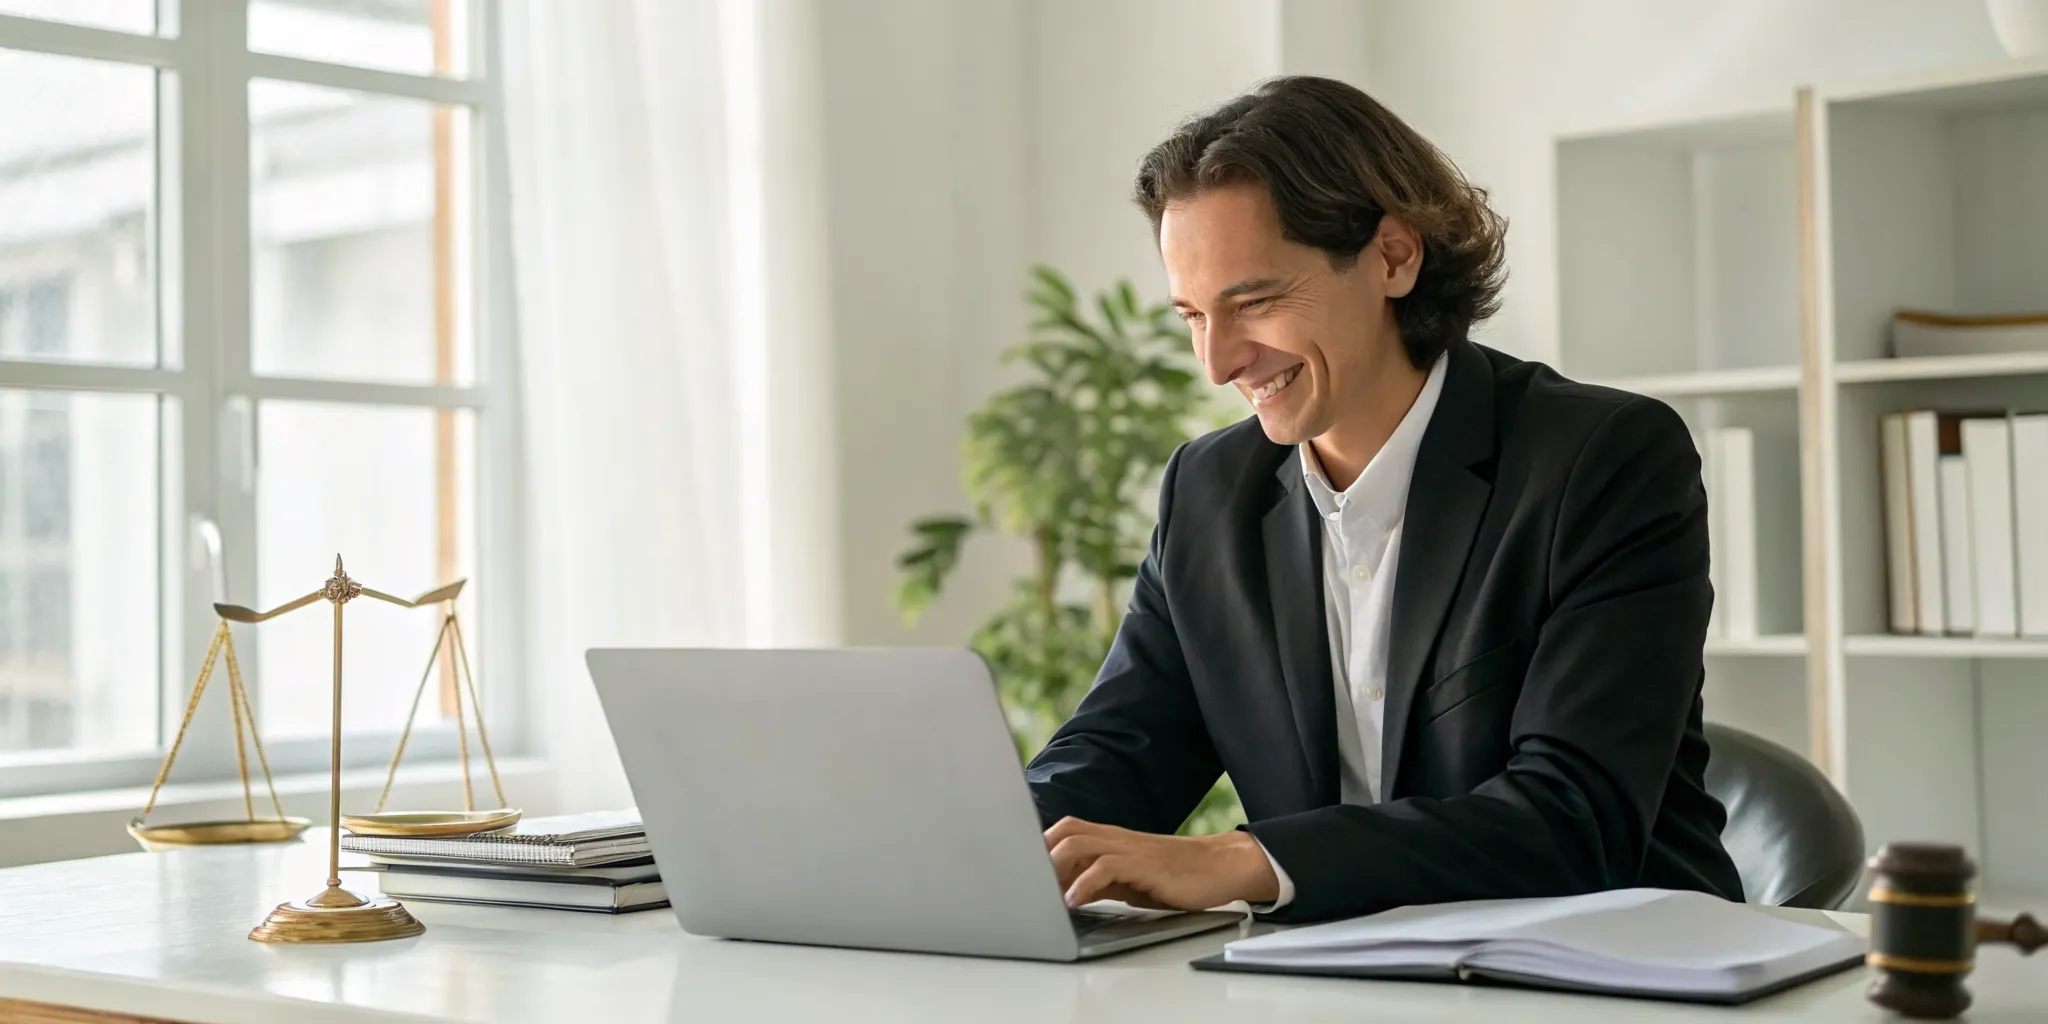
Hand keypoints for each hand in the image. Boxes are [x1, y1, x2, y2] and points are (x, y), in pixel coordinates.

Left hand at [1045, 817, 1278, 909]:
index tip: (1023, 873)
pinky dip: (1083, 884)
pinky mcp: (1143, 864)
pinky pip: (1105, 867)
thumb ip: (1098, 883)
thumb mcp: (1129, 882)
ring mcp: (1129, 849)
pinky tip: (1073, 903)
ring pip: (1078, 843)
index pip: (1065, 831)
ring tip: (1040, 892)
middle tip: (1026, 882)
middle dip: (1039, 853)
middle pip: (1065, 831)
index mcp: (1110, 840)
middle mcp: (1115, 838)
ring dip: (1053, 867)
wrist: (1221, 868)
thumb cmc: (1176, 877)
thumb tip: (1064, 896)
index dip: (1039, 847)